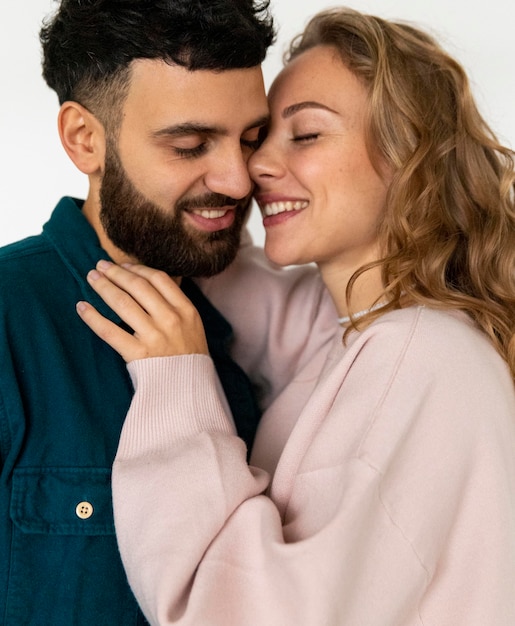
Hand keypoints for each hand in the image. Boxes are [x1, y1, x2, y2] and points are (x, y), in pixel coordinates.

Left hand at [76, 261, 208, 361]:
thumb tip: (147, 283)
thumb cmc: (189, 357)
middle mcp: (170, 320)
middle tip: (100, 266)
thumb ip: (175, 305)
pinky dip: (93, 317)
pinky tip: (82, 307)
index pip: (159, 279)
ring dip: (103, 287)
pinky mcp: (137, 354)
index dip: (138, 269)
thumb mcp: (192, 326)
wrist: (189, 390)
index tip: (124, 265)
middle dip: (116, 273)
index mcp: (186, 310)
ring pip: (122, 303)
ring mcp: (154, 337)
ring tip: (91, 278)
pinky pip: (109, 331)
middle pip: (138, 287)